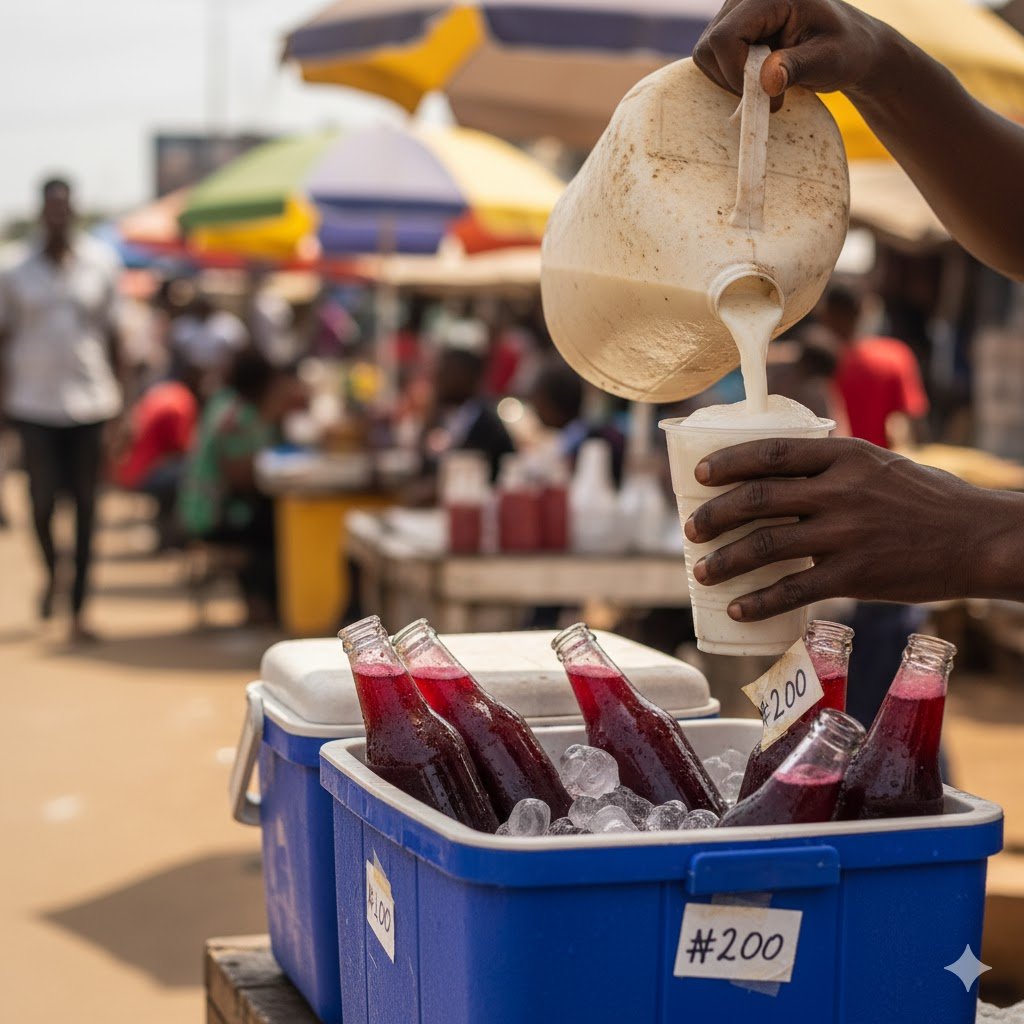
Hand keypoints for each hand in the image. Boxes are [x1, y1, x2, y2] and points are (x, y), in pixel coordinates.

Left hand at [683, 437, 1023, 619]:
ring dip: (725, 560)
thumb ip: (832, 469)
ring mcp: (846, 534)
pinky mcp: (856, 575)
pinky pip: (793, 590)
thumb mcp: (879, 465)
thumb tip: (777, 478)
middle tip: (691, 530)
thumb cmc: (927, 500)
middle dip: (714, 516)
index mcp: (844, 455)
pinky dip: (758, 601)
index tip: (699, 476)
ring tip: (702, 571)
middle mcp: (840, 490)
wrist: (980, 539)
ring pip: (766, 545)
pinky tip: (737, 608)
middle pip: (757, 499)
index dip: (727, 463)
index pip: (770, 452)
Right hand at [693, 0, 889, 105]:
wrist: (850, 43)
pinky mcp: (732, 24)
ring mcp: (736, 8)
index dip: (735, 73)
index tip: (765, 94)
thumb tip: (767, 80)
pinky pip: (712, 56)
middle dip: (733, 78)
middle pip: (710, 46)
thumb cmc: (845, 50)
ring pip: (706, 53)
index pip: (726, 37)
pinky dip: (731, 74)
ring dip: (731, 78)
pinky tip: (758, 73)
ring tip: (767, 81)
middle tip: (768, 91)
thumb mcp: (829, 60)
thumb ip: (798, 67)